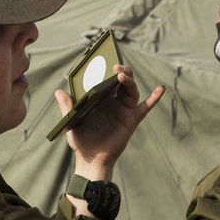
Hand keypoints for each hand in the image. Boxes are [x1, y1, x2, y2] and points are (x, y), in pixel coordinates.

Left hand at [54, 65, 163, 179]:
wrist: (90, 160)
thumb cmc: (80, 140)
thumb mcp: (71, 121)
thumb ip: (67, 107)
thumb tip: (59, 92)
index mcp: (99, 98)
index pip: (105, 79)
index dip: (107, 69)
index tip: (104, 59)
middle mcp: (113, 101)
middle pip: (122, 81)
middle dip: (121, 71)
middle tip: (115, 67)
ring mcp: (123, 109)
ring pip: (131, 90)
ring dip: (129, 81)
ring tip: (122, 75)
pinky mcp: (131, 119)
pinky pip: (145, 107)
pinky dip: (154, 98)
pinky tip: (161, 89)